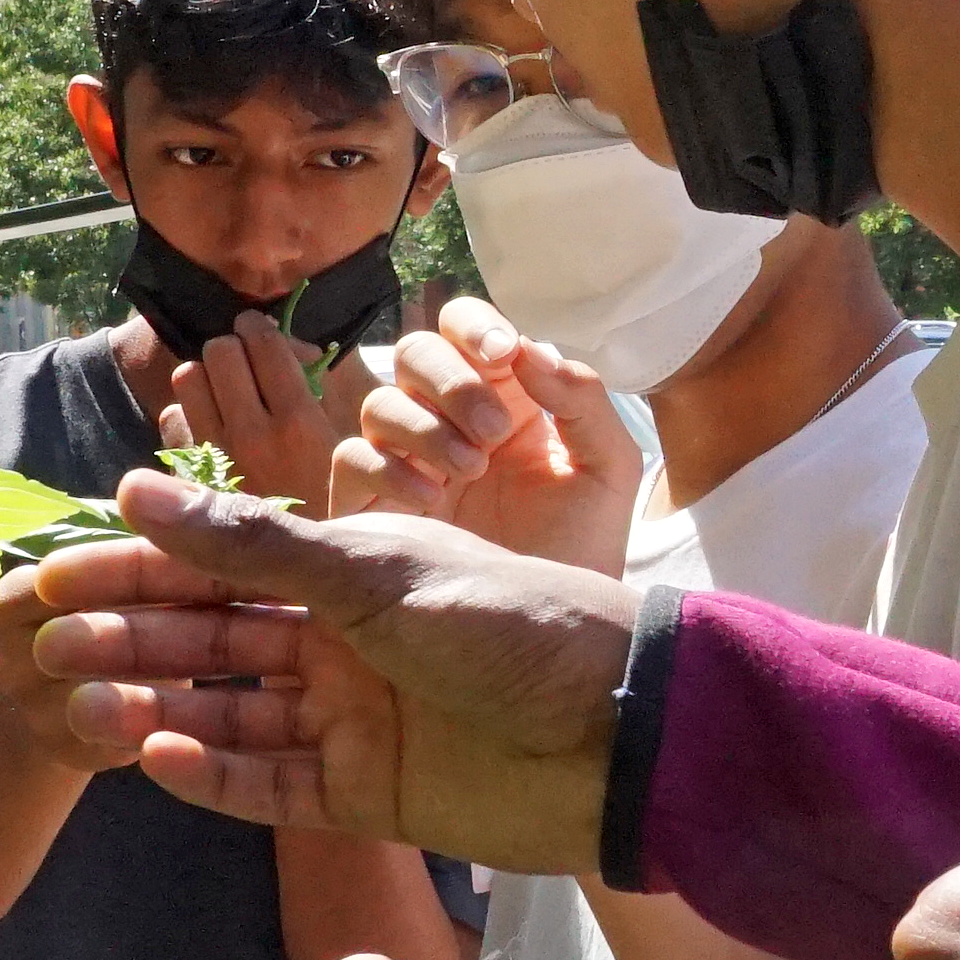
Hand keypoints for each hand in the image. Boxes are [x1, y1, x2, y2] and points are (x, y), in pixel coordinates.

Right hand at [13, 480, 638, 874]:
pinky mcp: (361, 796)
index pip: (216, 564)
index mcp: (347, 571)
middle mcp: (341, 643)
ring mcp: (349, 720)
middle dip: (129, 638)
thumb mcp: (373, 569)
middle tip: (44, 648)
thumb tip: (136, 488)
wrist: (613, 732)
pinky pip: (266, 784)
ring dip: (157, 704)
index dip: (133, 567)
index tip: (47, 575)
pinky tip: (153, 754)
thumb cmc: (510, 622)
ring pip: (229, 712)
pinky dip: (211, 771)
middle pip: (212, 640)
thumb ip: (252, 542)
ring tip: (82, 704)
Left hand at [161, 315, 352, 508]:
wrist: (336, 582)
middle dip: (235, 349)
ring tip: (231, 393)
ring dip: (207, 378)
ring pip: (187, 379)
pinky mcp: (194, 480)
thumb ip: (338, 383)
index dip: (262, 330)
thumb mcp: (367, 450)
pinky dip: (189, 416)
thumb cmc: (366, 516)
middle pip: (218, 351)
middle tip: (251, 365)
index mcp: (301, 424)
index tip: (265, 335)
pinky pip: (174, 421)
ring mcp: (218, 460)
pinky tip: (215, 429)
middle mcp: (252, 439)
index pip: (262, 341)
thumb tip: (297, 348)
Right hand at [331, 301, 646, 576]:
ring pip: (381, 402)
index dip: (474, 326)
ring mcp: (407, 460)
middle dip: (452, 380)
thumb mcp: (607, 469)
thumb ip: (583, 400)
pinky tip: (433, 500)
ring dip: (426, 426)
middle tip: (495, 432)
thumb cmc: (583, 547)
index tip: (502, 355)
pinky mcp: (373, 504)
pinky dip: (389, 468)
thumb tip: (528, 351)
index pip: (467, 329)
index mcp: (505, 395)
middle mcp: (449, 418)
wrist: (556, 633)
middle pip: (414, 353)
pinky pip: (352, 458)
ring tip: (472, 471)